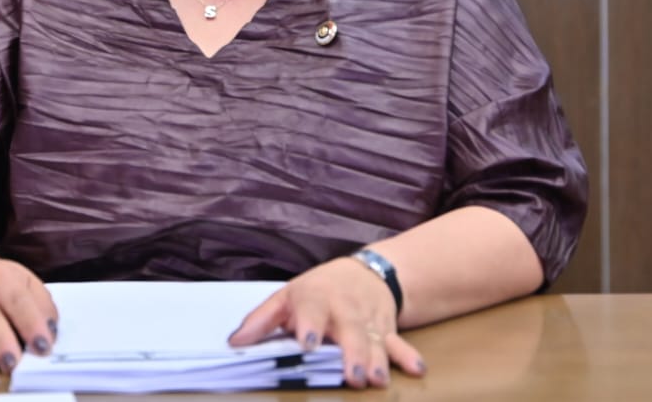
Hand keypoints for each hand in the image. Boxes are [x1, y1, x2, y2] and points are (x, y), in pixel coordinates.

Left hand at [228, 257, 425, 388]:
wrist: (367, 271)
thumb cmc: (318, 290)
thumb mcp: (286, 297)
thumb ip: (261, 321)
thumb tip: (235, 342)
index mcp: (315, 298)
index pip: (311, 308)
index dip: (310, 325)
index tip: (308, 343)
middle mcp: (344, 309)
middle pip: (349, 330)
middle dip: (351, 353)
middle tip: (351, 376)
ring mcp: (368, 320)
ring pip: (374, 340)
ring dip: (378, 360)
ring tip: (377, 380)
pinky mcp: (386, 330)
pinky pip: (399, 343)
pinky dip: (408, 355)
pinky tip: (416, 370)